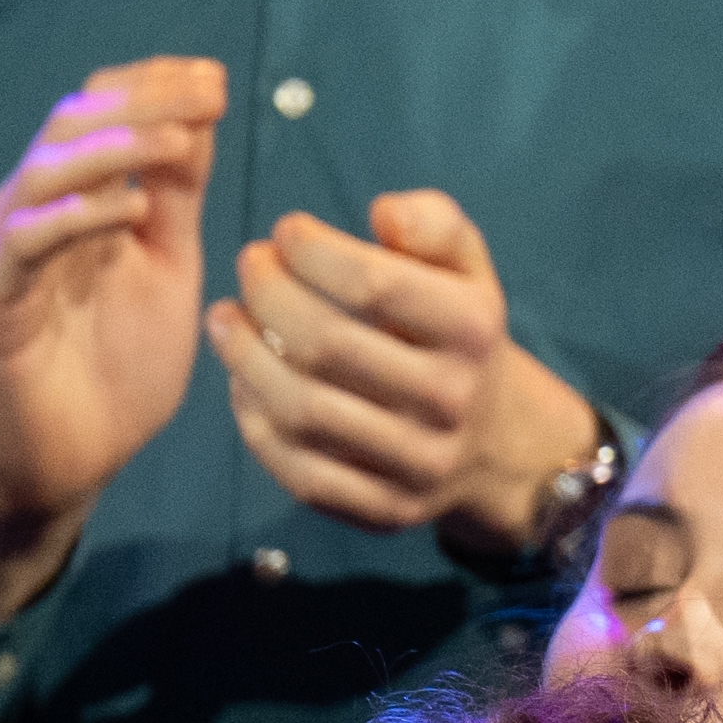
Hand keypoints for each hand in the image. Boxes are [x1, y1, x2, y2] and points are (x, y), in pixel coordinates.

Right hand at [0, 54, 223, 628]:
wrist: (62, 469)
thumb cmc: (113, 374)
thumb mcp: (165, 273)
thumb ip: (174, 204)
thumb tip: (199, 122)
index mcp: (76, 205)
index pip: (98, 117)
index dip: (150, 87)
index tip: (214, 76)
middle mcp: (31, 218)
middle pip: (69, 128)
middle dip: (140, 102)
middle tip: (203, 91)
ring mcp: (3, 259)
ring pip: (42, 175)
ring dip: (112, 149)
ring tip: (176, 140)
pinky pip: (21, 245)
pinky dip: (75, 218)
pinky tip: (127, 210)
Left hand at [208, 183, 594, 556]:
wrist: (496, 440)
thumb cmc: (453, 331)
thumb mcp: (465, 267)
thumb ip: (432, 223)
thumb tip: (383, 213)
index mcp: (474, 329)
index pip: (373, 284)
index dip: (310, 251)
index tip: (284, 231)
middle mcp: (453, 399)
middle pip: (327, 345)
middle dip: (267, 296)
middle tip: (247, 267)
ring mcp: (421, 462)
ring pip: (303, 411)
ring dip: (245, 359)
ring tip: (225, 319)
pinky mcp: (388, 509)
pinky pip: (300, 471)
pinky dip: (256, 424)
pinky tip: (242, 382)